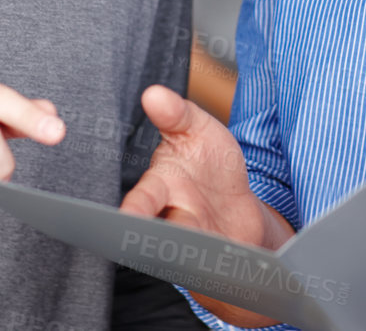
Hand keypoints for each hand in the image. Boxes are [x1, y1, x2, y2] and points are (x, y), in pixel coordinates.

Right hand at [121, 85, 293, 326]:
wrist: (239, 210)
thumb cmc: (211, 166)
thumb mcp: (198, 130)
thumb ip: (176, 113)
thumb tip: (153, 93)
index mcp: (161, 185)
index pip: (142, 199)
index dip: (134, 209)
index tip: (125, 219)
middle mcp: (169, 218)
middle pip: (155, 236)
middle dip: (150, 243)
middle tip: (142, 247)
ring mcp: (192, 243)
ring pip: (182, 255)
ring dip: (185, 256)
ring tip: (191, 255)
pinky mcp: (212, 263)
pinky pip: (210, 270)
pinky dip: (216, 269)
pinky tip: (224, 266)